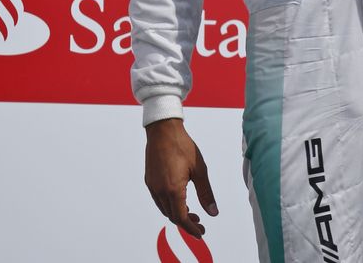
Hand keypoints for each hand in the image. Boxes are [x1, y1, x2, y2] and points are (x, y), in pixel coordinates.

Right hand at [144, 117, 217, 238]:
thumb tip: (213, 212)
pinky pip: (158, 200)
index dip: (191, 228)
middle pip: (172, 216)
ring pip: (164, 209)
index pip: (181, 218)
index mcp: (173, 189)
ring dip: (177, 214)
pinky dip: (169, 205)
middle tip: (199, 223)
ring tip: (190, 211)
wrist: (163, 130)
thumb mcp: (199, 169)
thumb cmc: (183, 146)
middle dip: (186, 222)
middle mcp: (160, 191)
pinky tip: (178, 199)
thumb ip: (206, 193)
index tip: (201, 232)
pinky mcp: (149, 180)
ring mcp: (153, 186)